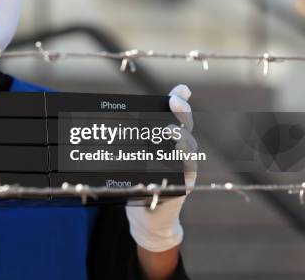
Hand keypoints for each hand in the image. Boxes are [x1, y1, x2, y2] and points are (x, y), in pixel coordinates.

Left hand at [125, 84, 197, 251]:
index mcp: (170, 142)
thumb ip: (131, 139)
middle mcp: (182, 153)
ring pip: (189, 151)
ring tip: (171, 132)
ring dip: (182, 139)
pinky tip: (173, 158)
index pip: (178, 118)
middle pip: (186, 129)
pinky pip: (185, 175)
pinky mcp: (182, 188)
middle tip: (174, 101)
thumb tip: (116, 116)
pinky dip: (180, 165)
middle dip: (182, 114)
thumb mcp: (135, 157)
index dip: (180, 101)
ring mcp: (185, 171)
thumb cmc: (142, 182)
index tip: (181, 89)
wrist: (147, 216)